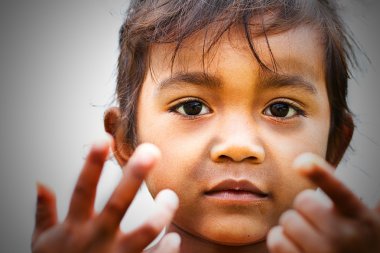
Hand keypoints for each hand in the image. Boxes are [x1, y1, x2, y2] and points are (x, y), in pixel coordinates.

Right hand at [31, 137, 179, 252]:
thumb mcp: (43, 243)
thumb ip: (43, 213)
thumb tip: (39, 182)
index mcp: (74, 228)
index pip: (82, 190)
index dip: (92, 164)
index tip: (103, 138)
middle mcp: (97, 240)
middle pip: (119, 202)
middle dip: (134, 175)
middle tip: (151, 151)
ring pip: (147, 230)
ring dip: (162, 211)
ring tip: (170, 195)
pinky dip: (169, 246)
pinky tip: (172, 238)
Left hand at [267, 153, 379, 252]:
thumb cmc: (359, 242)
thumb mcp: (370, 220)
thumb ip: (354, 196)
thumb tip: (326, 164)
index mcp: (360, 218)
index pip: (338, 191)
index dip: (320, 174)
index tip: (302, 162)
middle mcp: (343, 236)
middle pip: (302, 201)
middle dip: (305, 208)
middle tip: (317, 220)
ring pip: (287, 220)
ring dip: (292, 226)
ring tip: (309, 236)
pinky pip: (276, 240)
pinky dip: (280, 240)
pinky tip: (296, 246)